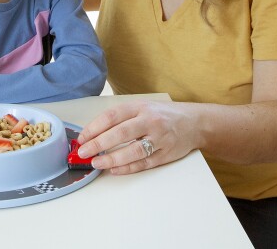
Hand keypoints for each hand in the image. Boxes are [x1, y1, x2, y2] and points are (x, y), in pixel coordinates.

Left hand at [76, 100, 197, 173]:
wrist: (194, 122)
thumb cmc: (163, 114)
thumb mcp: (143, 107)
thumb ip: (122, 118)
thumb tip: (94, 133)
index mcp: (140, 107)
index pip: (112, 116)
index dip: (94, 127)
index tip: (82, 138)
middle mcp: (150, 121)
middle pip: (120, 133)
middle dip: (98, 144)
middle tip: (83, 153)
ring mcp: (159, 138)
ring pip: (133, 151)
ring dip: (112, 159)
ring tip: (97, 163)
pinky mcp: (166, 154)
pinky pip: (144, 163)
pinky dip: (128, 168)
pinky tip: (115, 170)